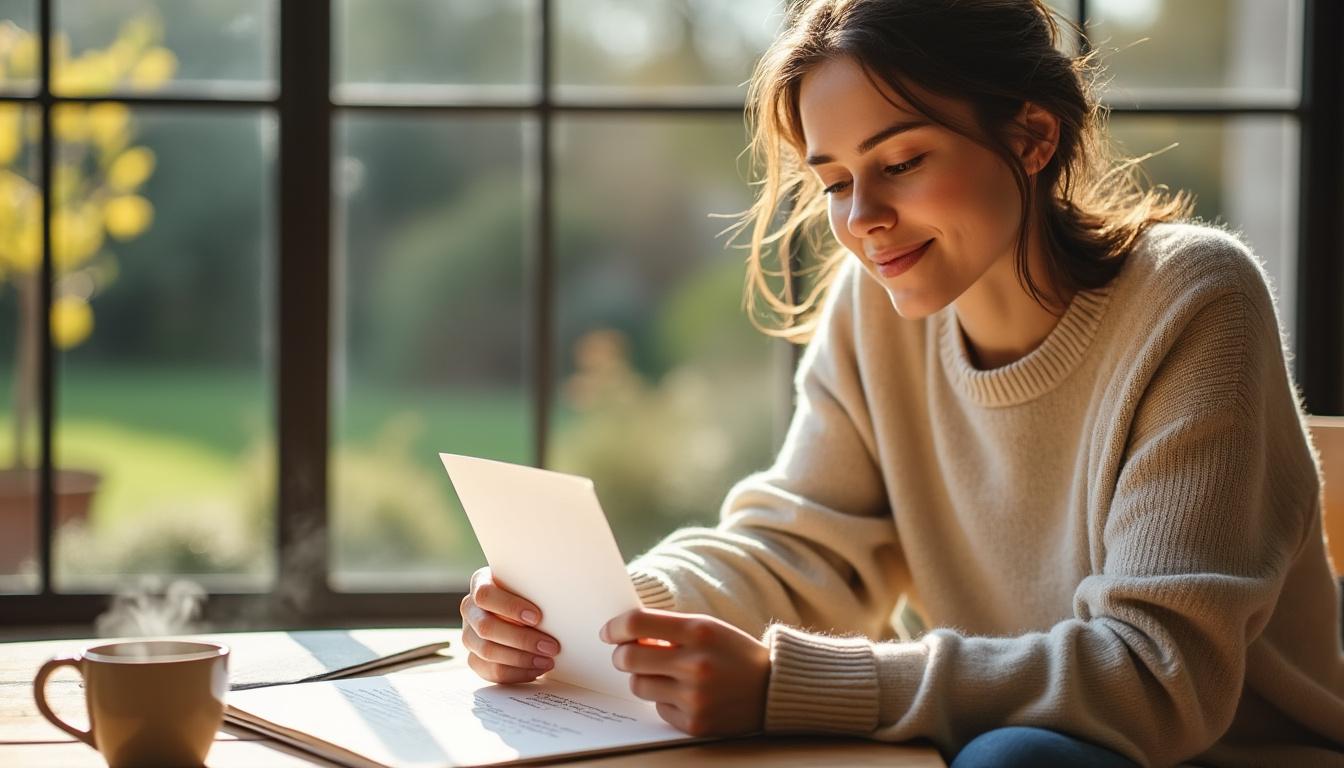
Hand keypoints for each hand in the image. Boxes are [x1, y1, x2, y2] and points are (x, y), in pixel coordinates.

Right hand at [460, 567, 560, 683]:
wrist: (519, 608)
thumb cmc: (529, 593)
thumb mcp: (530, 583)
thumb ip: (536, 587)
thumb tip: (562, 596)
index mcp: (480, 584)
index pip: (485, 595)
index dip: (510, 607)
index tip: (537, 617)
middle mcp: (470, 610)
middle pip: (486, 627)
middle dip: (522, 639)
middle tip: (551, 646)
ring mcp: (469, 635)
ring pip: (487, 652)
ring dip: (521, 659)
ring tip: (547, 661)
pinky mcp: (475, 659)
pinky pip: (491, 672)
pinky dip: (516, 673)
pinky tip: (536, 670)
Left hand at [600, 609, 769, 736]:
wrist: (773, 688)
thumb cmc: (732, 652)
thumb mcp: (707, 628)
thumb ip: (668, 629)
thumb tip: (624, 635)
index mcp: (699, 631)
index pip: (637, 623)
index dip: (615, 627)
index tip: (608, 632)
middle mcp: (696, 664)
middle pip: (628, 658)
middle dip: (620, 655)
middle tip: (625, 655)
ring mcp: (695, 697)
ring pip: (639, 685)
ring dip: (643, 678)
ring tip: (663, 674)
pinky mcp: (695, 723)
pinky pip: (658, 708)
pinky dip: (664, 700)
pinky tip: (684, 694)